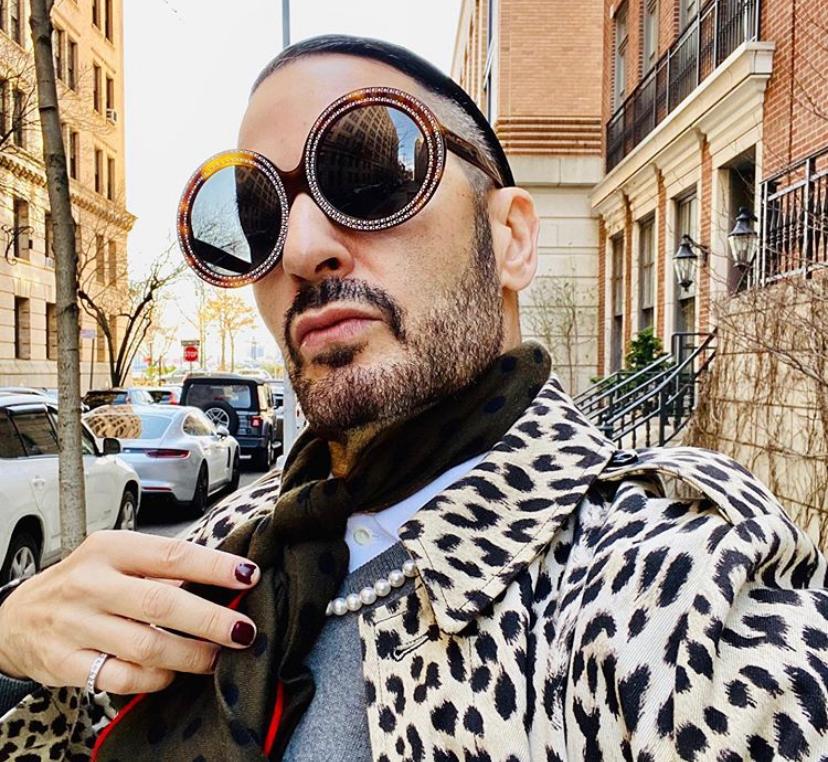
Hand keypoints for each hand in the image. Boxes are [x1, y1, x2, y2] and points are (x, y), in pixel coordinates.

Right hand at [0, 531, 260, 693]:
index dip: (215, 567)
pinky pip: (122, 677)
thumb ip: (164, 568)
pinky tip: (172, 674)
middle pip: (162, 603)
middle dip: (211, 620)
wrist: (17, 617)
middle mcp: (92, 584)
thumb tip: (227, 579)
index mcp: (111, 549)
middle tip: (243, 631)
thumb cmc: (85, 582)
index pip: (172, 554)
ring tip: (217, 656)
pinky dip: (155, 679)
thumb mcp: (117, 558)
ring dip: (191, 655)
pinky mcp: (66, 663)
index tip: (249, 576)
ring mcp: (76, 625)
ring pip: (146, 645)